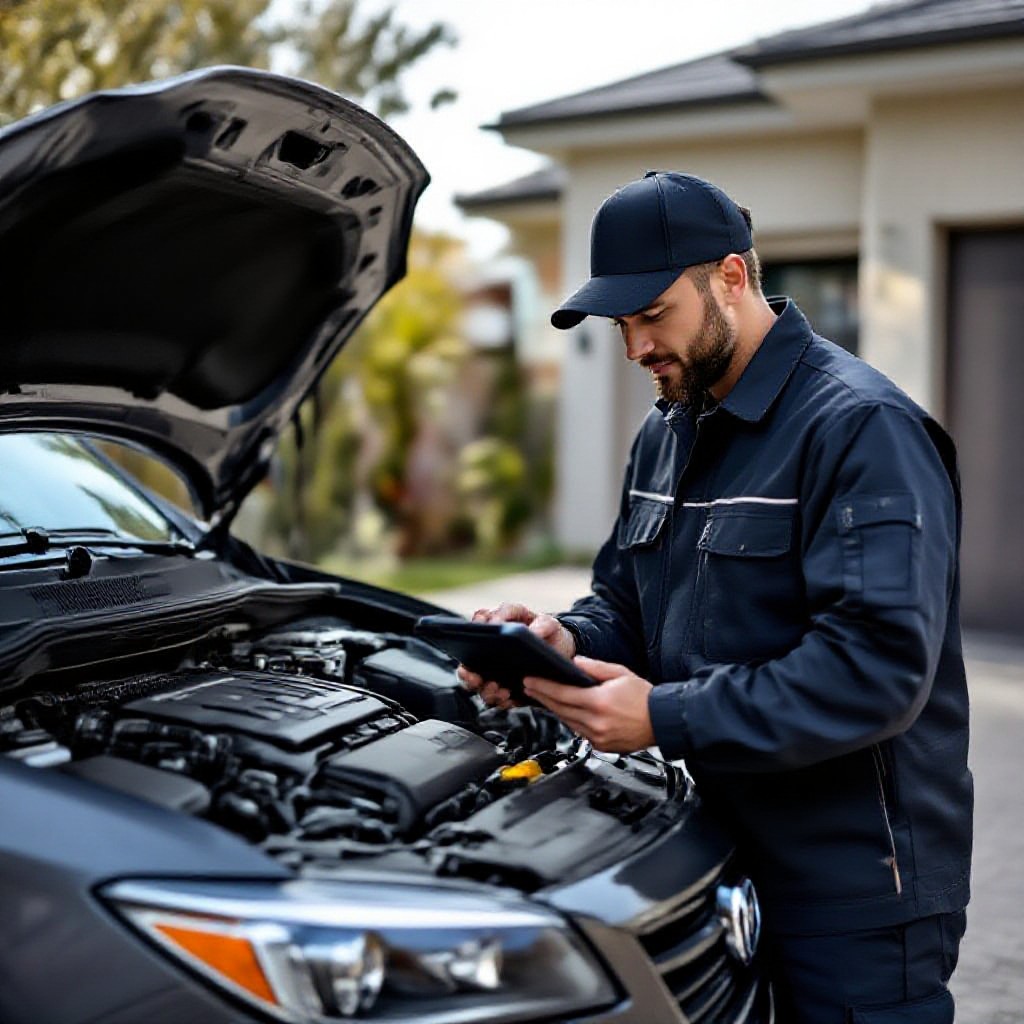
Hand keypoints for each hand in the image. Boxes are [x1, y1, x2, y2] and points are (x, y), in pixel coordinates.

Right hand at [456, 602, 575, 708]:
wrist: (562, 655)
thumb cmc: (550, 634)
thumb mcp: (550, 624)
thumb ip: (543, 624)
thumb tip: (533, 633)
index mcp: (498, 623)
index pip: (480, 619)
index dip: (478, 625)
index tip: (486, 631)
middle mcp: (489, 647)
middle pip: (467, 657)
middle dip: (467, 670)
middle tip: (475, 674)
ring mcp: (492, 670)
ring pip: (476, 682)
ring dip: (483, 687)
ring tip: (496, 687)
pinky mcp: (501, 687)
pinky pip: (493, 696)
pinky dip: (498, 698)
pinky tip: (507, 695)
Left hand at [522, 656, 654, 752]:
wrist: (662, 721)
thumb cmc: (645, 697)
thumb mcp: (620, 673)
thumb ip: (595, 667)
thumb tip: (575, 662)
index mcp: (599, 702)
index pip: (562, 694)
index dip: (542, 687)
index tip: (529, 681)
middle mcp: (597, 722)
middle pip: (560, 709)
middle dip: (542, 697)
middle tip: (529, 687)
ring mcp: (598, 737)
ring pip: (568, 722)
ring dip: (554, 710)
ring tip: (543, 698)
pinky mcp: (601, 746)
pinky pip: (579, 733)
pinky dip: (571, 721)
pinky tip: (566, 712)